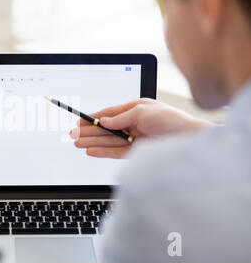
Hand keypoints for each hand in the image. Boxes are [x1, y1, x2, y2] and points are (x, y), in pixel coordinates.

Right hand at [69, 98, 213, 158]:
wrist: (189, 140)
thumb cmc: (172, 120)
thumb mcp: (143, 112)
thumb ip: (121, 118)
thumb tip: (104, 121)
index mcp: (135, 109)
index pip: (109, 113)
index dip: (94, 117)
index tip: (80, 121)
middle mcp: (133, 124)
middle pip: (105, 129)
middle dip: (89, 131)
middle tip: (73, 134)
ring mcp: (134, 139)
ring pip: (108, 141)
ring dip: (92, 142)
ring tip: (77, 143)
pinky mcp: (136, 152)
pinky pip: (115, 152)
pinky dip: (102, 151)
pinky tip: (91, 150)